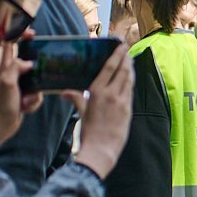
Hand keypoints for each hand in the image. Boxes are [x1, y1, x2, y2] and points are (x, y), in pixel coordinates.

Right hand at [69, 47, 134, 176]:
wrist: (100, 150)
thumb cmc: (88, 132)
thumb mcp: (81, 113)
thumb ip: (76, 99)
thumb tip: (65, 92)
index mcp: (97, 92)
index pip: (109, 68)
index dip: (117, 55)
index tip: (121, 46)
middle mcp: (111, 94)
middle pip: (122, 71)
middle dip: (126, 59)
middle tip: (127, 50)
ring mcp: (122, 102)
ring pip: (129, 80)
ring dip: (130, 69)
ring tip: (129, 61)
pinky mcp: (129, 110)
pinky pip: (130, 92)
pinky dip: (130, 83)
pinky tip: (130, 80)